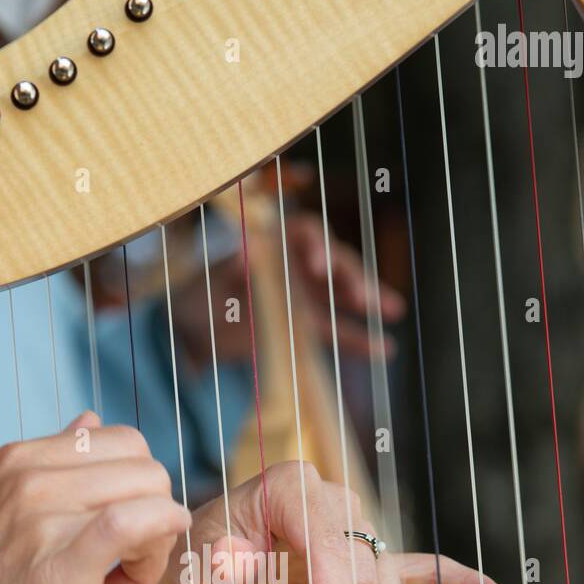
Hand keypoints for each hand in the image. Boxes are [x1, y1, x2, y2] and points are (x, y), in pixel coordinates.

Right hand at [0, 413, 189, 583]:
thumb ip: (48, 466)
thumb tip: (90, 421)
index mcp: (19, 460)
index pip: (121, 443)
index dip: (134, 488)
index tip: (116, 536)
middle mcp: (32, 478)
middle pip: (144, 467)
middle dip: (152, 512)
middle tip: (125, 566)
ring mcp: (45, 517)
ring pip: (151, 496)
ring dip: (152, 546)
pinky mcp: (62, 565)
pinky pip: (137, 524)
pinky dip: (158, 545)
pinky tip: (134, 582)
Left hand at [174, 461, 511, 583]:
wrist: (210, 574)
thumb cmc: (203, 560)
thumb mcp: (195, 562)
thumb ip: (218, 565)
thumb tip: (238, 569)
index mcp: (292, 487)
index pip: (333, 549)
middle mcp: (336, 503)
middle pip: (361, 579)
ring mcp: (360, 533)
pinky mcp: (373, 562)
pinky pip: (426, 572)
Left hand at [175, 211, 404, 366]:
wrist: (191, 332)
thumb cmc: (200, 294)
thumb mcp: (213, 280)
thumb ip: (234, 267)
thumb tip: (245, 250)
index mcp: (277, 242)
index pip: (308, 234)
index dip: (318, 247)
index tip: (318, 268)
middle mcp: (297, 265)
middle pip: (334, 264)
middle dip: (350, 277)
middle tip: (358, 295)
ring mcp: (305, 297)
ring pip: (343, 295)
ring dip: (367, 300)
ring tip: (393, 310)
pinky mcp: (306, 329)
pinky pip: (338, 332)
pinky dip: (360, 341)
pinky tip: (386, 348)